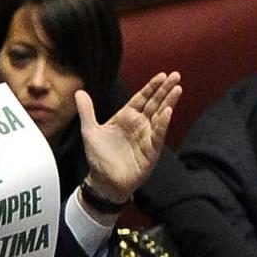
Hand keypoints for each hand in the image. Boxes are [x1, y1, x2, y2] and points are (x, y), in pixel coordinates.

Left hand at [77, 70, 180, 202]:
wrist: (104, 182)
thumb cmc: (99, 157)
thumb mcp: (90, 131)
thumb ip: (87, 111)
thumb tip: (79, 92)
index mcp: (126, 117)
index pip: (141, 98)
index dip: (151, 87)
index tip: (162, 75)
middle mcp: (139, 125)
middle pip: (154, 103)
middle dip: (165, 90)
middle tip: (176, 76)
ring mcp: (147, 136)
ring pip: (160, 116)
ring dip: (169, 103)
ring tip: (177, 89)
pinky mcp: (151, 150)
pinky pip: (158, 134)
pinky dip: (163, 123)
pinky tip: (168, 112)